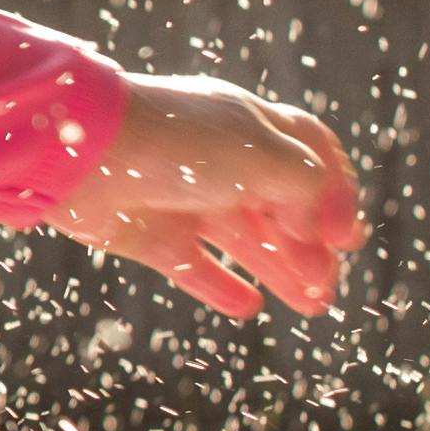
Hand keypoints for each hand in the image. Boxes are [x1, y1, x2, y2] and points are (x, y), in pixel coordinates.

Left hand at [46, 74, 363, 319]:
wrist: (82, 152)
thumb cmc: (178, 142)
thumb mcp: (264, 157)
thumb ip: (306, 191)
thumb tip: (316, 233)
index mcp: (249, 124)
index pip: (310, 151)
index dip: (335, 191)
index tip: (346, 235)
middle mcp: (218, 159)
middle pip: (279, 203)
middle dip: (309, 244)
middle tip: (329, 284)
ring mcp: (182, 196)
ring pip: (243, 238)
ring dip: (280, 270)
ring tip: (312, 305)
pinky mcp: (147, 232)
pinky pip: (192, 264)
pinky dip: (220, 285)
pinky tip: (247, 306)